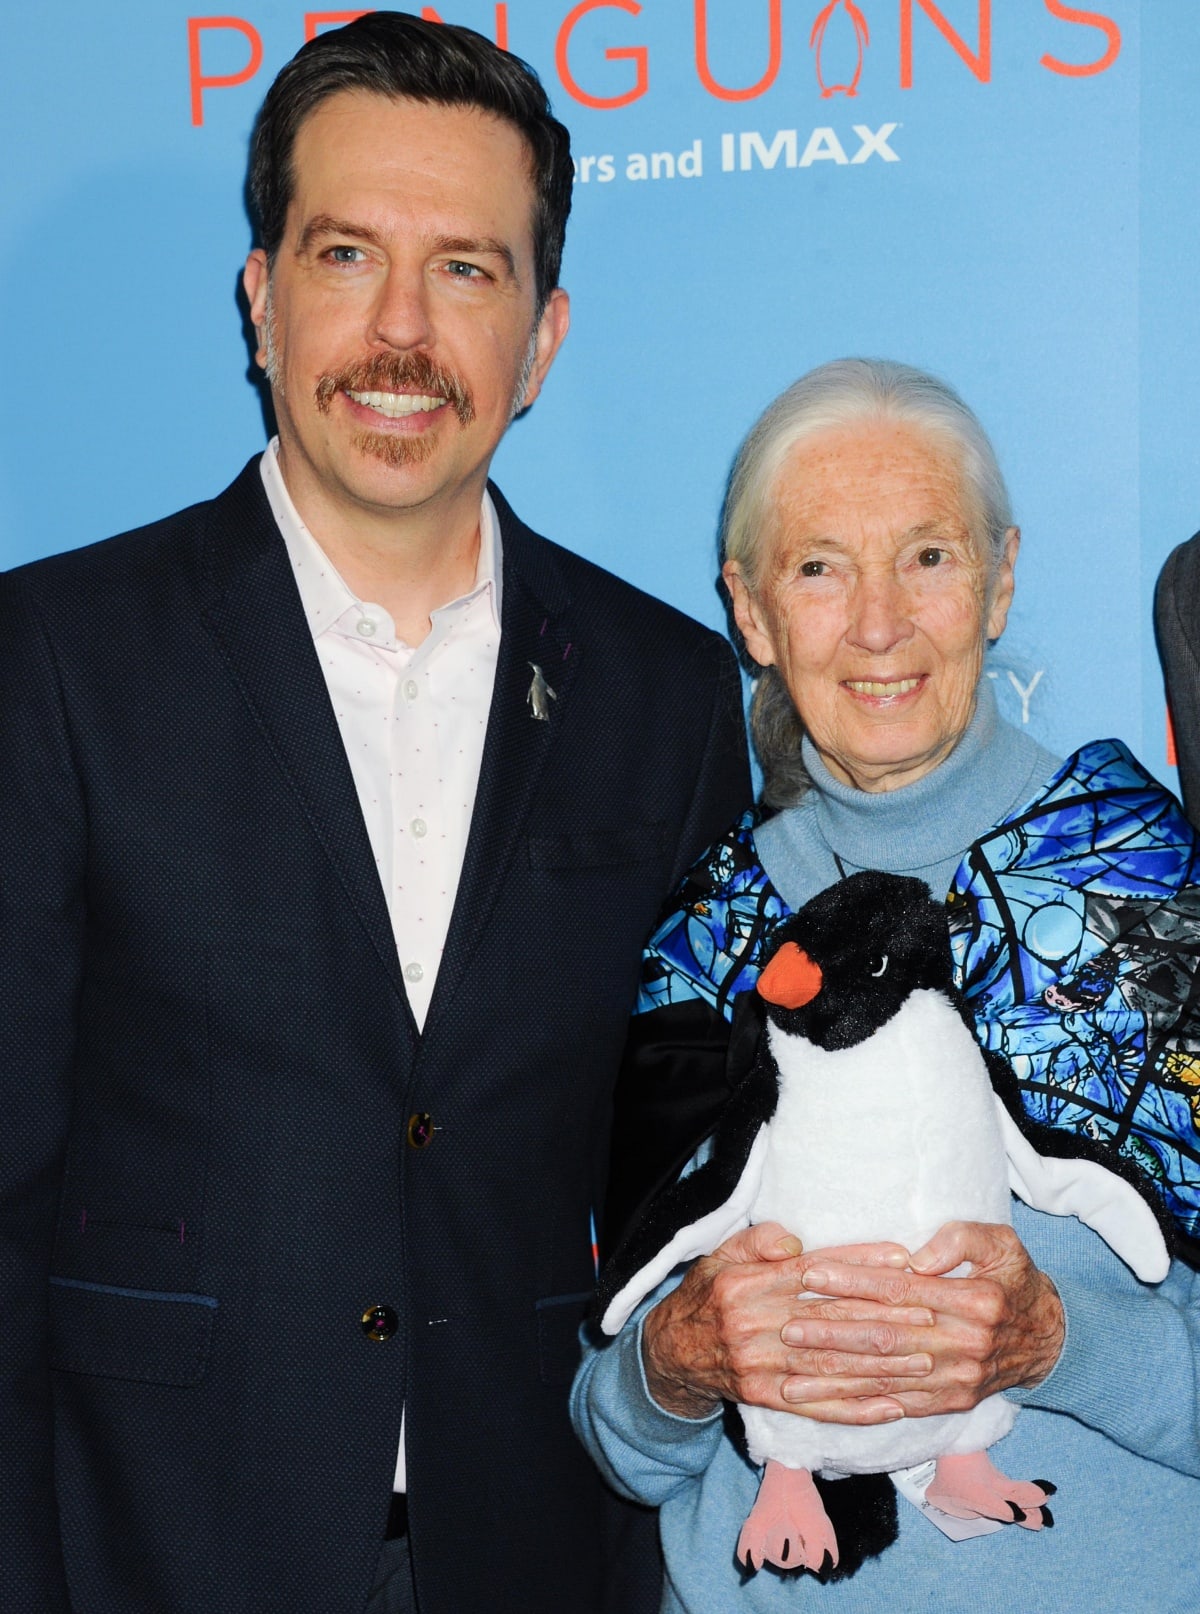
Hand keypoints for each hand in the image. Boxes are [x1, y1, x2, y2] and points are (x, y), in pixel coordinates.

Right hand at [641, 1222, 934, 1420]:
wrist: (673, 1351)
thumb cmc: (709, 1293)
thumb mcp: (723, 1253)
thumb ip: (759, 1240)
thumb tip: (796, 1238)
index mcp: (751, 1283)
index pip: (816, 1271)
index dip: (861, 1266)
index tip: (903, 1261)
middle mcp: (758, 1324)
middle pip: (833, 1320)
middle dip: (886, 1317)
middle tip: (932, 1313)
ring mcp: (763, 1366)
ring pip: (833, 1366)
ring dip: (883, 1365)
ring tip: (926, 1360)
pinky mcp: (767, 1399)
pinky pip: (818, 1406)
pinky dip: (857, 1409)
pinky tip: (892, 1407)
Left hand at [780, 1221, 1064, 1422]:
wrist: (1049, 1338)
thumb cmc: (1014, 1278)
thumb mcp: (1001, 1243)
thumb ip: (960, 1240)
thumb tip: (916, 1258)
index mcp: (973, 1300)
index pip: (900, 1290)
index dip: (853, 1281)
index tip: (811, 1274)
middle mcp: (963, 1344)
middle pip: (886, 1338)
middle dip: (832, 1334)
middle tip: (787, 1328)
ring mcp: (957, 1379)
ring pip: (886, 1379)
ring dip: (836, 1379)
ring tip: (791, 1377)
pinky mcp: (952, 1401)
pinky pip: (900, 1405)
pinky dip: (861, 1405)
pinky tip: (827, 1405)